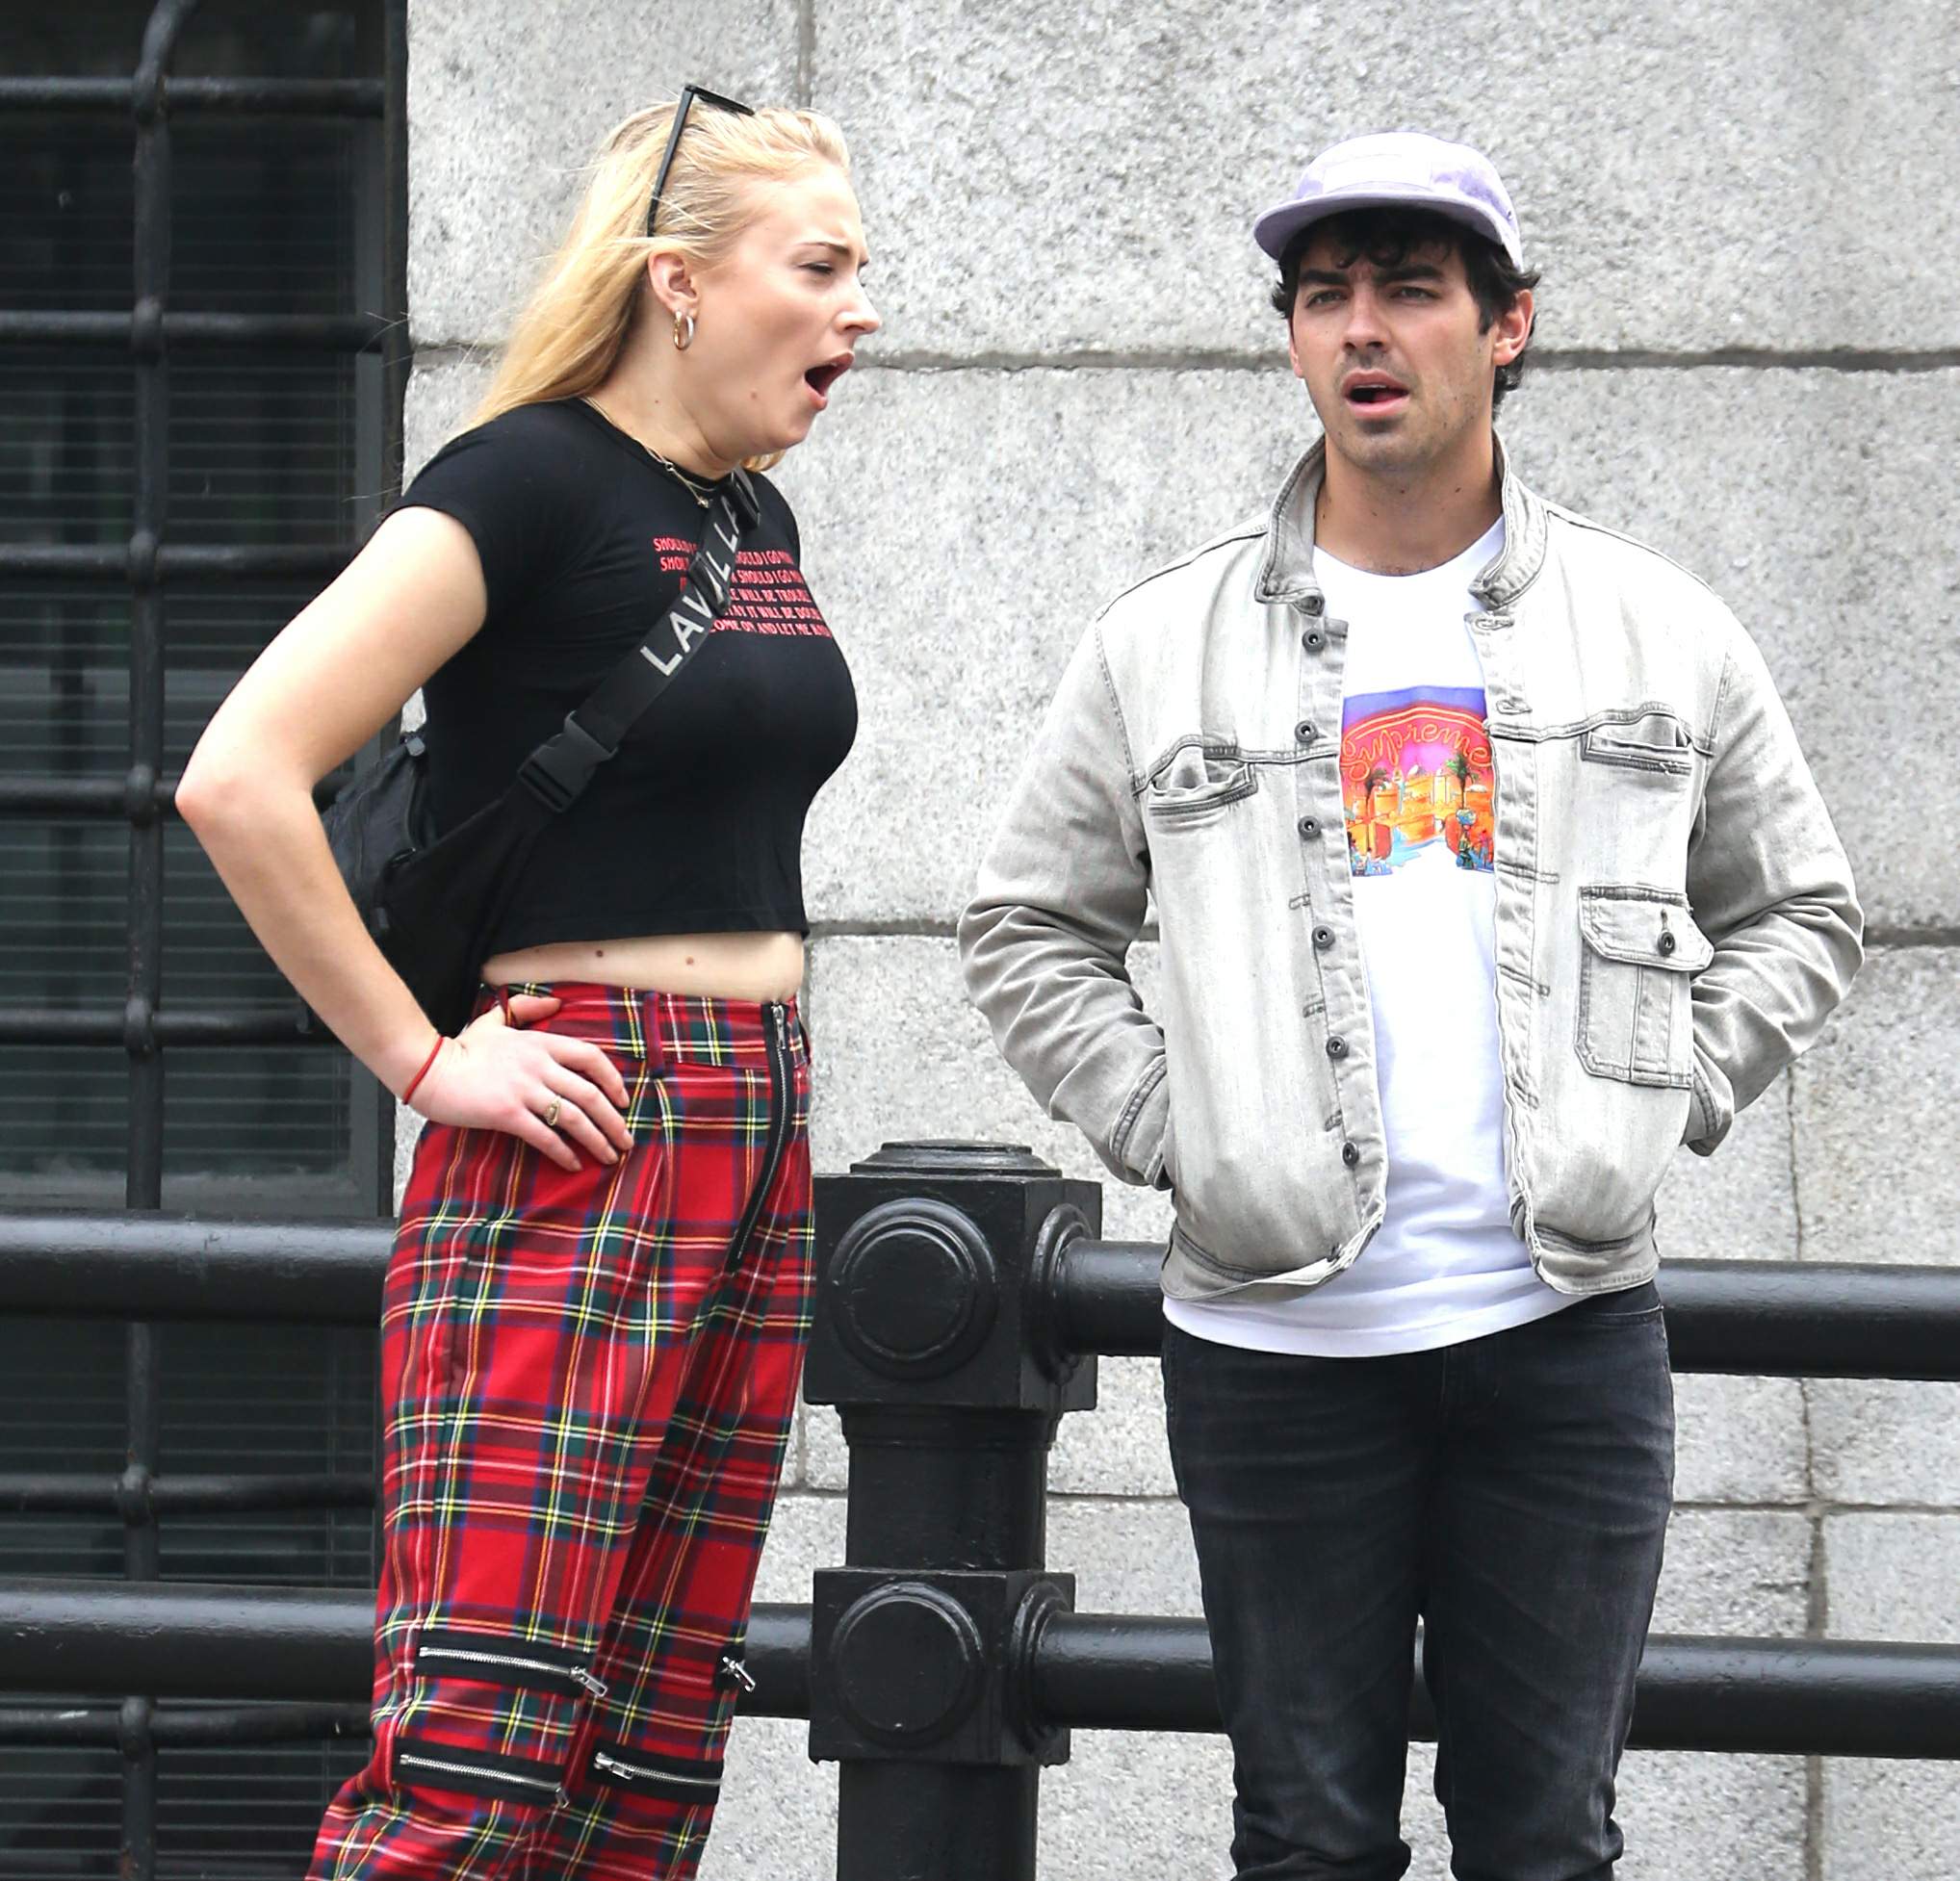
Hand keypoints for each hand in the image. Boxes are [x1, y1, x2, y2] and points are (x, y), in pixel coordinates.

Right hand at [410, 995, 634, 1171]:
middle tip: (626, 1141)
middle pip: (590, 1094)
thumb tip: (557, 1001)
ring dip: (597, 1140)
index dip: (613, 1080)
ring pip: (573, 1117)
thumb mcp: (496, 1020)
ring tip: (610, 1156)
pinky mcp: (507, 1113)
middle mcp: (539, 1065)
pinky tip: (574, 1164)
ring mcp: (524, 1089)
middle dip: (613, 1121)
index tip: (623, 1101)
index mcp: (540, 1043)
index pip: (591, 1057)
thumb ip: (527, 1008)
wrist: (428, 1068)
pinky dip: (564, 1152)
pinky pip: (545, 1136)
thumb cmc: (461, 1048)